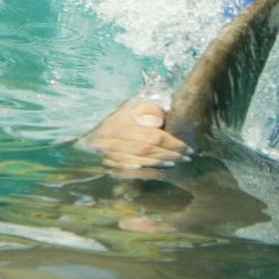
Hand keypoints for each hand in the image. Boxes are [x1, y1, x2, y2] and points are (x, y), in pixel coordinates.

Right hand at [78, 99, 192, 176]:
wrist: (91, 126)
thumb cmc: (121, 115)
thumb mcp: (134, 105)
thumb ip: (148, 110)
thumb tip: (157, 123)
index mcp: (120, 123)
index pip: (152, 136)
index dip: (171, 143)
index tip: (186, 147)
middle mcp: (111, 140)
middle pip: (146, 150)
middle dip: (169, 155)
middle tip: (186, 158)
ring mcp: (107, 154)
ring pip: (138, 162)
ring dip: (160, 164)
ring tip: (176, 163)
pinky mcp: (107, 164)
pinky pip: (128, 172)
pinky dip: (146, 173)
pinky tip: (160, 173)